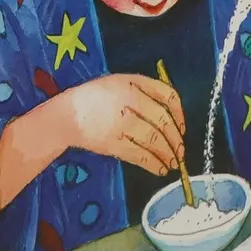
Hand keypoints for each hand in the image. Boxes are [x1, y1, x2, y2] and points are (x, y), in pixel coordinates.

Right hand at [48, 73, 185, 177]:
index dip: (180, 114)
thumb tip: (171, 110)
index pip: (167, 97)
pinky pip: (139, 155)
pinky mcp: (114, 144)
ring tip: (173, 163)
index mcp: (133, 85)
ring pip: (154, 140)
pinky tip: (160, 169)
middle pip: (163, 122)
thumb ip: (146, 89)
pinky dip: (153, 164)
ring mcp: (122, 124)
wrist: (68, 115)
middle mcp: (130, 103)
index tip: (182, 127)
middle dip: (176, 139)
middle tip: (181, 152)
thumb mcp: (121, 81)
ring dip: (168, 154)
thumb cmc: (96, 96)